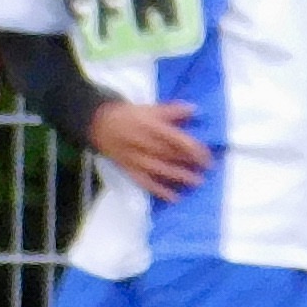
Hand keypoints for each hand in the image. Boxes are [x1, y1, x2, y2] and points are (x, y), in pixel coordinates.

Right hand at [84, 95, 214, 198]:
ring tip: (196, 182)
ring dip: (179, 176)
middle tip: (208, 169)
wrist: (99, 124)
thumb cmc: (129, 115)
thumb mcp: (150, 108)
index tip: (207, 155)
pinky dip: (159, 190)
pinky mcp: (129, 170)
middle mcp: (144, 144)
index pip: (176, 139)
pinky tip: (173, 197)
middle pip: (170, 155)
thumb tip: (195, 110)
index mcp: (151, 127)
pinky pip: (145, 182)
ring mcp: (136, 159)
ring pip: (160, 169)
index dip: (193, 148)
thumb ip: (173, 110)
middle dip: (190, 162)